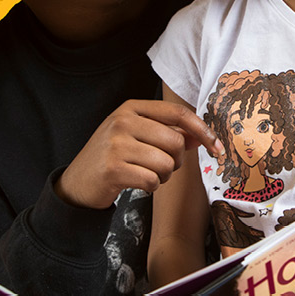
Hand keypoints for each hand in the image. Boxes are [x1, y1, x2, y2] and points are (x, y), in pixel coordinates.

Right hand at [55, 99, 222, 208]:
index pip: (177, 112)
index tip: (216, 147)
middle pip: (176, 141)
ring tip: (146, 173)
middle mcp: (122, 121)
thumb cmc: (113, 157)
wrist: (78, 182)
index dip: (202, 130)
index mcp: (131, 108)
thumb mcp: (138, 137)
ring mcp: (116, 144)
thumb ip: (169, 133)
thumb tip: (203, 137)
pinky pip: (152, 181)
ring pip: (166, 163)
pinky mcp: (113, 169)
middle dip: (176, 160)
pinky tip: (137, 182)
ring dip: (163, 176)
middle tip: (162, 166)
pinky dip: (151, 187)